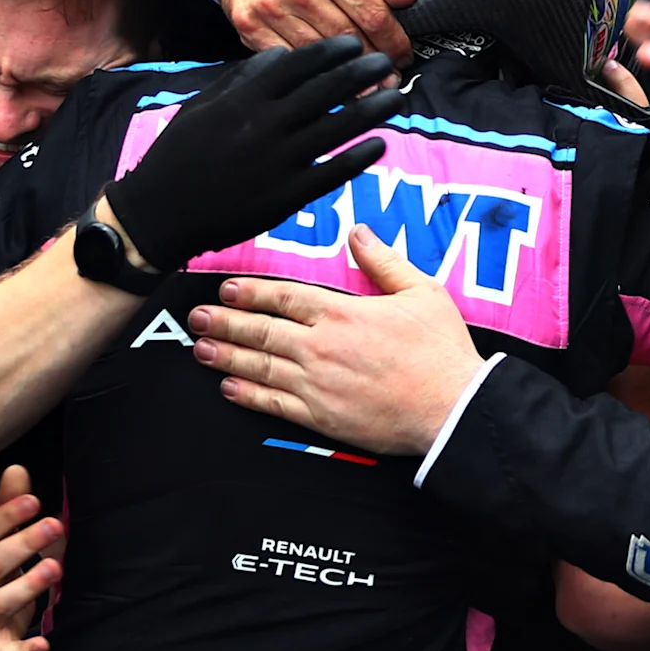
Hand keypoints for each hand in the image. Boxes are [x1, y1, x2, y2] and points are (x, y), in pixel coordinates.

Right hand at [0, 464, 62, 650]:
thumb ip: (4, 503)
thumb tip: (17, 470)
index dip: (5, 517)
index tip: (34, 502)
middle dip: (24, 544)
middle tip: (54, 526)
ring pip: (0, 602)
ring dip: (28, 585)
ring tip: (54, 566)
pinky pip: (6, 649)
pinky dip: (24, 650)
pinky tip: (44, 643)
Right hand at [100, 34, 402, 269]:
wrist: (160, 212)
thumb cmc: (177, 156)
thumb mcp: (201, 105)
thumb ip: (240, 79)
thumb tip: (278, 54)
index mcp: (244, 98)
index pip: (298, 65)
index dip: (331, 53)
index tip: (354, 44)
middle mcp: (265, 124)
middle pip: (326, 90)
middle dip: (361, 73)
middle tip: (386, 62)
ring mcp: (278, 160)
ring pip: (337, 128)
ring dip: (372, 111)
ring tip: (396, 99)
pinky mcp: (286, 196)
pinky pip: (332, 172)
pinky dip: (358, 157)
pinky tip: (378, 145)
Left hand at [188, 229, 480, 456]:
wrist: (451, 408)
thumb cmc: (440, 351)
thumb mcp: (421, 291)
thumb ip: (383, 262)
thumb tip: (358, 233)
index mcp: (340, 313)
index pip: (282, 297)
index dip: (250, 293)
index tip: (227, 289)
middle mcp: (320, 346)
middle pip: (261, 331)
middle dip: (225, 323)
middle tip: (198, 318)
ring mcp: (317, 384)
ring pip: (260, 367)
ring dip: (227, 357)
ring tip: (201, 350)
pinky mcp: (321, 417)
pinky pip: (274, 404)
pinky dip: (248, 395)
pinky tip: (230, 388)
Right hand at [199, 0, 416, 57]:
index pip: (372, 15)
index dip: (394, 41)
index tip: (403, 55)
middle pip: (348, 39)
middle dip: (374, 61)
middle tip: (388, 76)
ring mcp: (273, 10)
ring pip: (319, 53)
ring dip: (345, 72)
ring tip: (364, 84)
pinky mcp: (250, 25)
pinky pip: (287, 56)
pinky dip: (308, 70)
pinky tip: (324, 76)